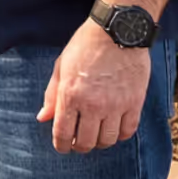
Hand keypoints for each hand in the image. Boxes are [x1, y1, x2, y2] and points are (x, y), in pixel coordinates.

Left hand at [35, 18, 149, 153]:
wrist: (117, 31)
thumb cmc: (85, 46)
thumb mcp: (61, 67)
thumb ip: (52, 95)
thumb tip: (43, 118)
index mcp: (70, 95)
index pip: (63, 133)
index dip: (61, 145)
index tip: (62, 147)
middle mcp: (93, 104)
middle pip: (86, 142)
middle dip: (79, 146)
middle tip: (79, 143)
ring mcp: (116, 105)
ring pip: (107, 140)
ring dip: (99, 142)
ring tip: (96, 135)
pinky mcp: (135, 103)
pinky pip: (127, 131)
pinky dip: (119, 135)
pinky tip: (113, 129)